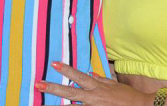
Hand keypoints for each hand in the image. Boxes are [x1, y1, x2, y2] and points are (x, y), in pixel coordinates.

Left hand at [38, 61, 152, 105]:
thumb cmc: (127, 96)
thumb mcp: (114, 85)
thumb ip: (100, 80)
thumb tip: (89, 74)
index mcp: (96, 87)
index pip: (78, 76)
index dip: (66, 70)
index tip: (54, 64)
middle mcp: (92, 98)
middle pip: (69, 93)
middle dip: (53, 88)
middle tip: (38, 84)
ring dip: (58, 105)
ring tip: (42, 102)